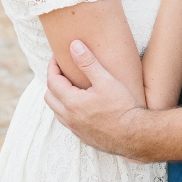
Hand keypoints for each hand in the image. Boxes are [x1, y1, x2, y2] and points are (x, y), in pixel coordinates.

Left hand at [44, 41, 145, 159]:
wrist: (132, 134)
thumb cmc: (121, 106)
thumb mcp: (106, 81)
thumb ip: (88, 62)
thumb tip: (74, 45)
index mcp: (71, 102)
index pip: (52, 81)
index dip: (53, 66)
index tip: (57, 56)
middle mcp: (68, 117)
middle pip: (49, 96)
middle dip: (53, 81)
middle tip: (63, 70)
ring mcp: (74, 128)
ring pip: (56, 110)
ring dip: (58, 96)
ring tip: (71, 85)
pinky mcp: (82, 135)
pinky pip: (66, 120)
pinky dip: (67, 109)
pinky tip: (81, 104)